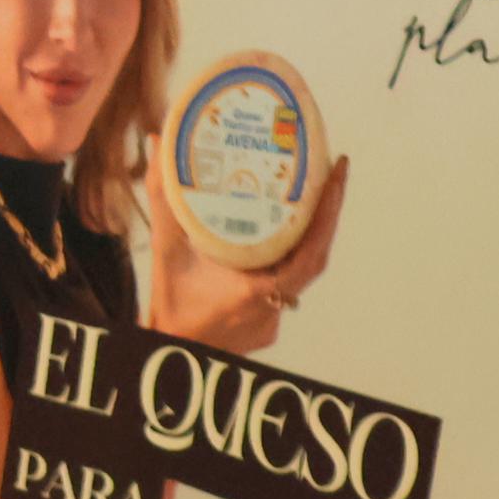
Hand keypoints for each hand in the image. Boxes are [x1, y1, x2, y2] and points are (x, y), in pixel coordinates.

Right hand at [147, 150, 346, 353]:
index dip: (329, 213)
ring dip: (312, 233)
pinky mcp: (272, 320)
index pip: (309, 253)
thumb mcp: (164, 252)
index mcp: (255, 291)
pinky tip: (281, 234)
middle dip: (328, 212)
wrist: (169, 351)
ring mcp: (276, 317)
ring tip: (310, 196)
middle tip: (331, 172)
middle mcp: (274, 307)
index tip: (337, 173)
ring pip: (304, 269)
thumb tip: (161, 147)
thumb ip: (164, 203)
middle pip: (316, 255)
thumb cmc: (168, 307)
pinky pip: (291, 282)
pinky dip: (291, 254)